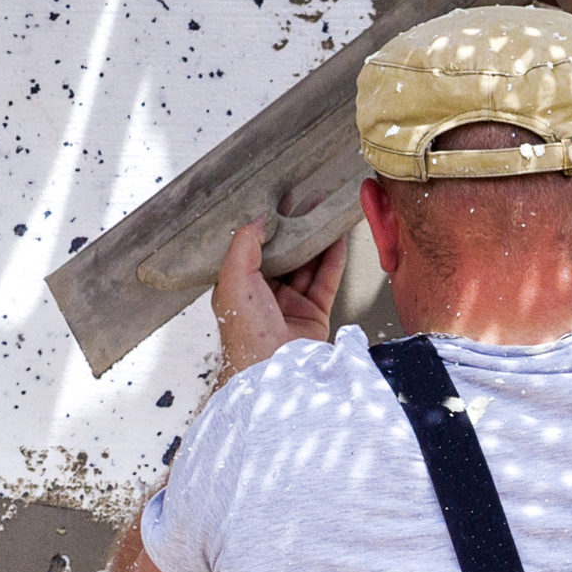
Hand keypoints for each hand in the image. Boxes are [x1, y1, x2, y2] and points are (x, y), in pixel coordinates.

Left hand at [213, 216, 346, 381]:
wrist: (271, 370)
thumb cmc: (245, 333)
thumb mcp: (233, 279)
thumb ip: (244, 244)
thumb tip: (260, 219)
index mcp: (240, 287)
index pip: (256, 249)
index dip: (269, 225)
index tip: (282, 201)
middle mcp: (265, 296)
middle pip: (286, 254)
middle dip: (298, 228)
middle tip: (311, 201)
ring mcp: (291, 305)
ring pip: (308, 264)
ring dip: (318, 239)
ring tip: (328, 213)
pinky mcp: (315, 314)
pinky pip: (326, 279)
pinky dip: (334, 257)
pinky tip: (338, 237)